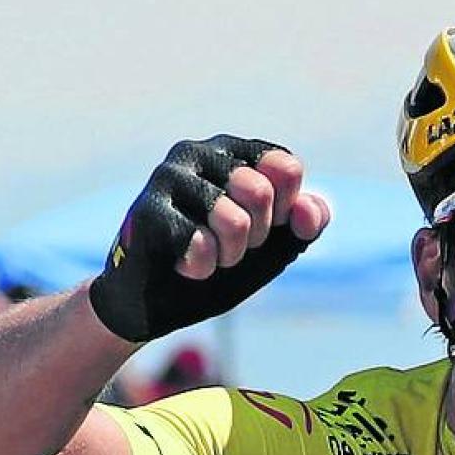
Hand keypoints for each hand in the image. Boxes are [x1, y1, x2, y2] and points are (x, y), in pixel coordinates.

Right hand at [89, 135, 330, 341]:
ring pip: (234, 222)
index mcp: (236, 153)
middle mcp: (199, 152)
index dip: (285, 212)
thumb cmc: (221, 262)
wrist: (160, 302)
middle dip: (256, 237)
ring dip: (229, 256)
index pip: (286, 168)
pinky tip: (181, 264)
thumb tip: (306, 208)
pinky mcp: (147, 210)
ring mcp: (169, 177)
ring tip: (207, 254)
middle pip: (261, 193)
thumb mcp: (277, 245)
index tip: (265, 227)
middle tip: (230, 246)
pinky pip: (201, 244)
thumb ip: (307, 224)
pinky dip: (202, 268)